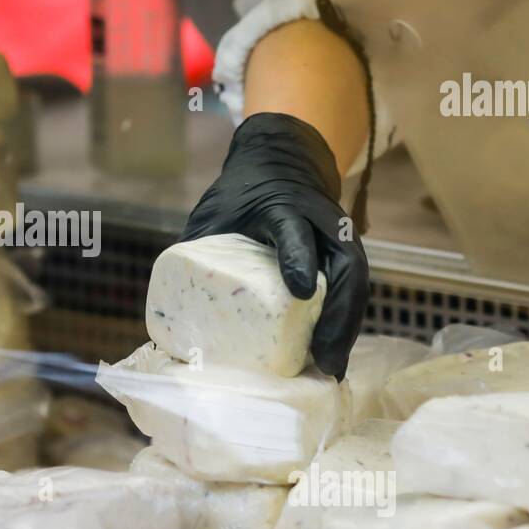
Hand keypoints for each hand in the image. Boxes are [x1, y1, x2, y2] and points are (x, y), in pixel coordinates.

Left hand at [181, 112, 368, 379]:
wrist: (283, 161)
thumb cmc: (243, 191)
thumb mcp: (216, 209)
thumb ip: (199, 246)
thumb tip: (173, 306)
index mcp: (283, 205)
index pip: (293, 231)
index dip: (298, 258)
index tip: (300, 290)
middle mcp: (319, 220)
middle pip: (344, 266)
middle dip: (337, 314)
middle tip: (322, 357)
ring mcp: (338, 236)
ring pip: (356, 282)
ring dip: (347, 326)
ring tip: (332, 367)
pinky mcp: (345, 252)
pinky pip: (354, 288)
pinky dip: (347, 321)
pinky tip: (334, 354)